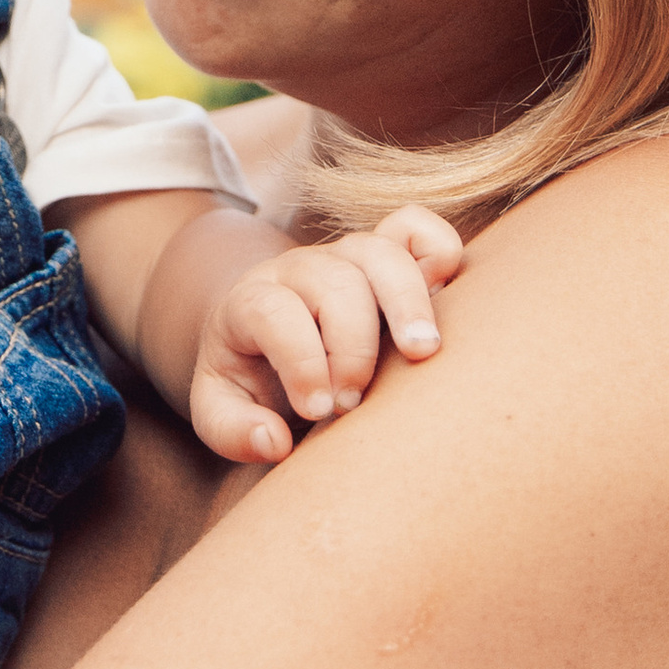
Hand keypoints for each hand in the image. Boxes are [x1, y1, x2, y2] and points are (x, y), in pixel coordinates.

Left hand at [180, 206, 462, 465]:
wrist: (259, 335)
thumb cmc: (248, 378)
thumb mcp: (220, 409)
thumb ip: (233, 429)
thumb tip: (274, 441)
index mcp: (250, 302)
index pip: (274, 313)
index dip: (301, 362)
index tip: (320, 410)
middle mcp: (298, 269)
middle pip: (333, 284)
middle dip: (352, 348)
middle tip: (354, 403)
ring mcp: (343, 257)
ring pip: (379, 253)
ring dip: (407, 301)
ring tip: (422, 353)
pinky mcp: (383, 255)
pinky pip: (414, 227)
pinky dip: (436, 247)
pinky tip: (448, 290)